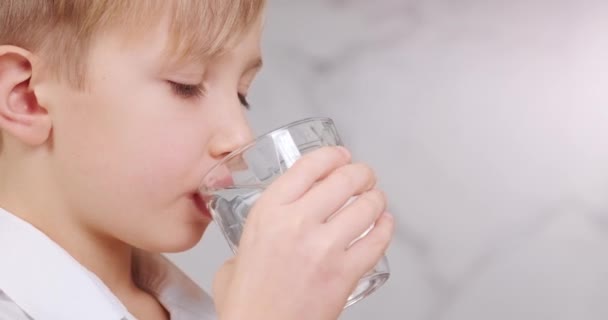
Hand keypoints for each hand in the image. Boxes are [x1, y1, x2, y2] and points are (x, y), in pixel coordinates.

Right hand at [213, 146, 393, 319]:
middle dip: (361, 173)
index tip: (341, 156)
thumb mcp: (236, 255)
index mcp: (269, 212)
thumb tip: (273, 230)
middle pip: (345, 179)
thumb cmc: (247, 303)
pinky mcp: (346, 273)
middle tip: (365, 176)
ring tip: (376, 199)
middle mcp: (298, 222)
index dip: (332, 155)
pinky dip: (386, 228)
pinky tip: (384, 224)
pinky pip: (377, 241)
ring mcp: (325, 247)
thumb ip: (256, 235)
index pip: (310, 165)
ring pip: (367, 206)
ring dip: (376, 198)